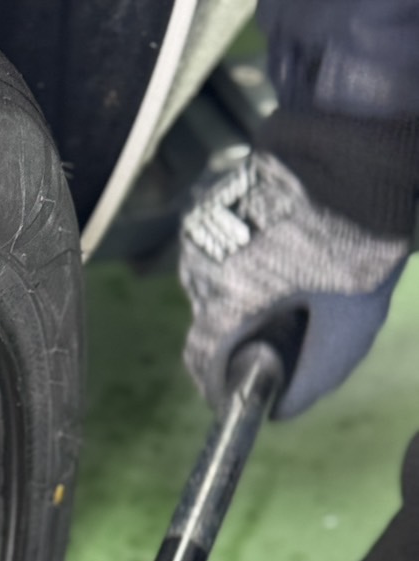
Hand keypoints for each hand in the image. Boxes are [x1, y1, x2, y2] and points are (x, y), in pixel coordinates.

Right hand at [180, 152, 408, 418]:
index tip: (234, 395)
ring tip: (289, 282)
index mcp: (231, 300)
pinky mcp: (213, 199)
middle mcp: (203, 266)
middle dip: (238, 336)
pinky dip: (243, 260)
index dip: (217, 385)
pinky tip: (282, 248)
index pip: (202, 361)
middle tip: (281, 332)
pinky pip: (219, 249)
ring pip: (212, 285)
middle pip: (208, 322)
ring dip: (240, 295)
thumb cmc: (361, 240)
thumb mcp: (350, 325)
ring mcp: (202, 227)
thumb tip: (280, 407)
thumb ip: (311, 377)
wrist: (363, 149)